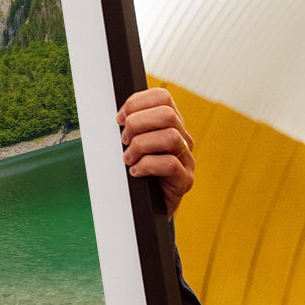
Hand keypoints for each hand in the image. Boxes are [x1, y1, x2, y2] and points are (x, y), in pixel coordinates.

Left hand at [117, 87, 194, 215]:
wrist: (147, 207)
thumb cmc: (137, 171)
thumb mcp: (131, 144)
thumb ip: (130, 127)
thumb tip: (117, 117)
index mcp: (170, 124)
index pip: (162, 97)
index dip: (136, 103)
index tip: (119, 119)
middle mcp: (183, 138)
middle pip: (167, 114)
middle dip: (137, 124)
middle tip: (124, 141)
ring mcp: (187, 159)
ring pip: (170, 137)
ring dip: (141, 146)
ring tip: (129, 159)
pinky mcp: (185, 180)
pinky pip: (170, 164)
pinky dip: (146, 166)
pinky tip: (136, 172)